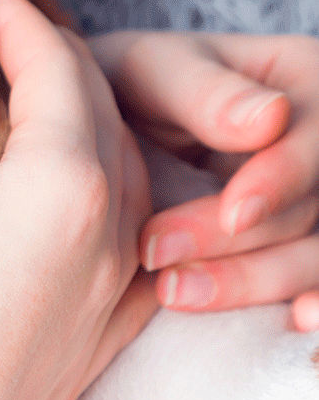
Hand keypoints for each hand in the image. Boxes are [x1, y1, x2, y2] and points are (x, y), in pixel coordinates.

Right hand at [0, 0, 153, 399]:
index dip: (12, 17)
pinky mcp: (84, 359)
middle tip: (4, 36)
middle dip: (55, 65)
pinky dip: (106, 216)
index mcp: (63, 187)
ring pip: (123, 191)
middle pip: (100, 121)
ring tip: (43, 114)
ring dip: (88, 135)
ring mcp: (104, 309)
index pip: (54, 68)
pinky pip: (126, 266)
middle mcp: (107, 245)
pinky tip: (86, 220)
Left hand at [90, 31, 318, 330]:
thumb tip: (269, 119)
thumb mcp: (155, 72)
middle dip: (243, 244)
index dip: (282, 178)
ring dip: (258, 282)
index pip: (314, 136)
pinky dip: (309, 302)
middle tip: (161, 263)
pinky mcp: (287, 245)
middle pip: (313, 205)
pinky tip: (296, 327)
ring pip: (314, 254)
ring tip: (176, 295)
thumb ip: (204, 94)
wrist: (102, 126)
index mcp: (303, 83)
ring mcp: (309, 199)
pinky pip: (311, 279)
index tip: (235, 214)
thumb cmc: (130, 85)